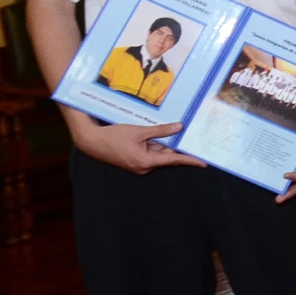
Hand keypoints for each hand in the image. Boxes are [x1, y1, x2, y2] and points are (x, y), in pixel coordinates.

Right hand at [72, 116, 206, 174]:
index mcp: (146, 162)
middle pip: (166, 156)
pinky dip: (155, 145)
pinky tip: (160, 135)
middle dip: (177, 147)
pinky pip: (150, 153)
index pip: (173, 161)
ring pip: (158, 153)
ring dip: (165, 144)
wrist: (92, 142)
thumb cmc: (114, 136)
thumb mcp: (139, 131)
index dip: (189, 160)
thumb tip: (179, 128)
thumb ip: (160, 131)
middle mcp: (144, 167)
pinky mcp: (134, 161)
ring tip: (175, 133)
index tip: (203, 163)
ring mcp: (139, 165)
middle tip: (192, 139)